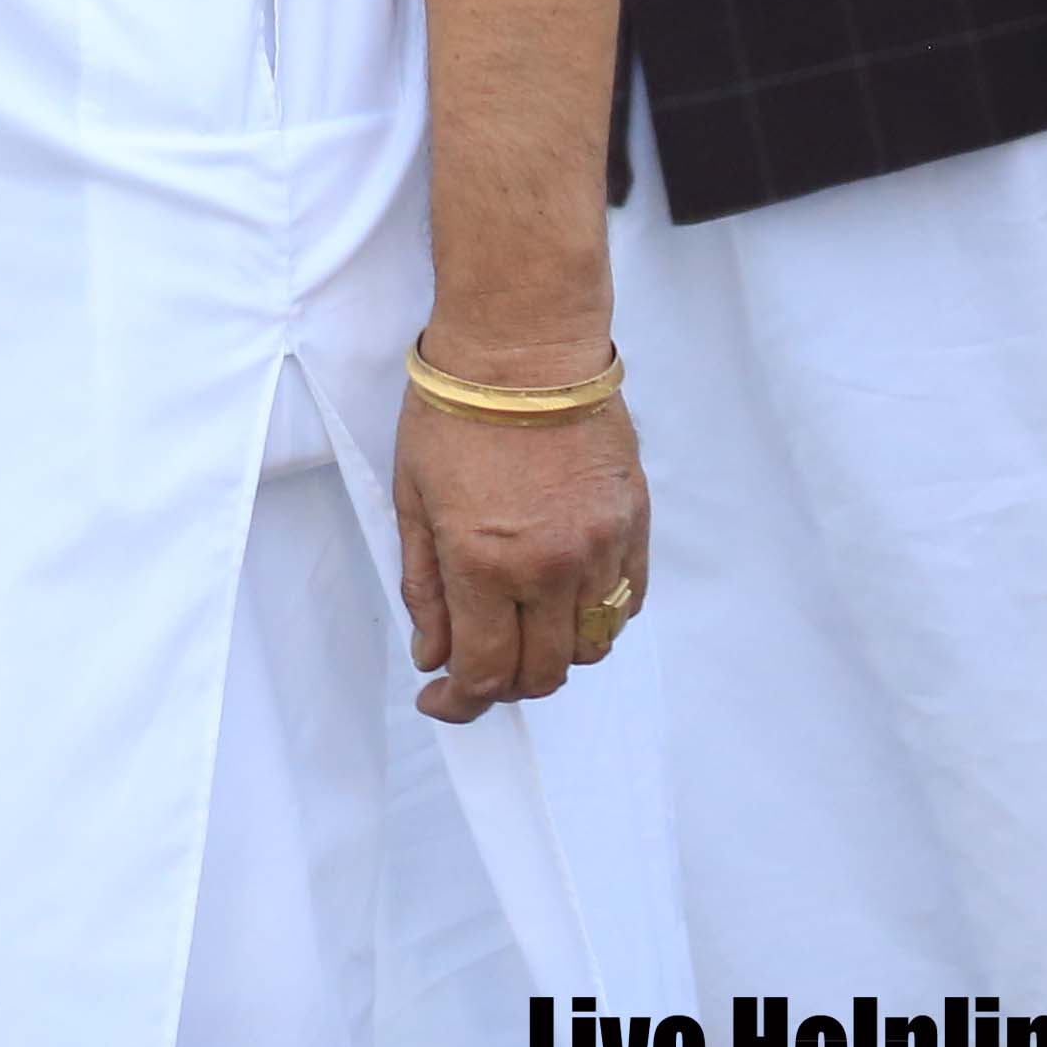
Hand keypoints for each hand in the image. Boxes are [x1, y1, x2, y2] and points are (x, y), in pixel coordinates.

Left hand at [391, 346, 648, 719]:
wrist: (524, 344)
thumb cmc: (456, 411)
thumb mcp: (412, 499)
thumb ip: (425, 588)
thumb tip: (433, 655)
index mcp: (484, 561)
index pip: (483, 672)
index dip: (460, 702)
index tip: (442, 700)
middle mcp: (550, 567)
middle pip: (542, 673)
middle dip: (505, 686)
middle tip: (479, 668)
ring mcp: (600, 547)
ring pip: (590, 646)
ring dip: (553, 654)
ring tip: (522, 629)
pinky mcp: (634, 523)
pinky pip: (627, 603)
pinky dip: (597, 618)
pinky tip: (565, 599)